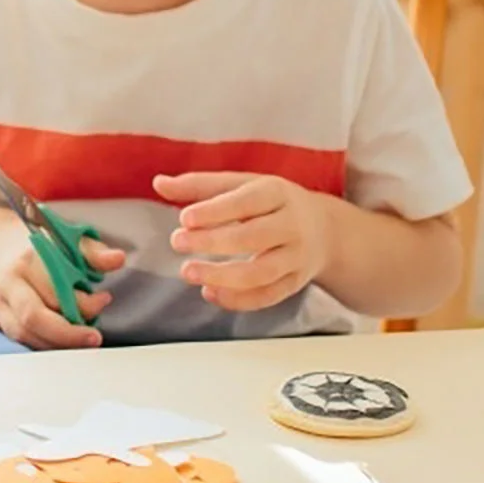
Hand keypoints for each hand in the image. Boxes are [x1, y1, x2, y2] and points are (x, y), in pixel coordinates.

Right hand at [0, 225, 123, 349]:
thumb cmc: (39, 246)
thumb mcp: (68, 239)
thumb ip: (94, 252)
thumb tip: (118, 259)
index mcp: (28, 258)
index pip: (56, 288)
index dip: (83, 302)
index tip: (103, 300)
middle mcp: (8, 281)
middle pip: (35, 317)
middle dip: (68, 334)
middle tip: (94, 338)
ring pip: (25, 334)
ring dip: (57, 343)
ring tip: (80, 339)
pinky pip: (18, 339)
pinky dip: (42, 344)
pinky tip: (61, 341)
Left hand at [155, 171, 331, 311]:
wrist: (325, 229)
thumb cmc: (269, 202)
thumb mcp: (241, 184)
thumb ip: (199, 185)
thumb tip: (159, 183)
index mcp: (276, 193)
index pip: (247, 202)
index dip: (215, 211)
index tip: (183, 218)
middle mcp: (291, 225)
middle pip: (254, 237)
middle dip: (213, 242)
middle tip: (177, 242)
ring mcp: (296, 257)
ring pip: (262, 273)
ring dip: (222, 276)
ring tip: (187, 272)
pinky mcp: (295, 283)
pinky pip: (268, 296)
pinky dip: (238, 299)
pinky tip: (209, 292)